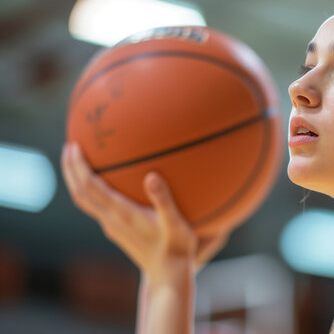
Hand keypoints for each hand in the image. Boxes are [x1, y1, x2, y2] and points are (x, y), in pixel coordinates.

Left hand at [61, 142, 228, 281]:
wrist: (169, 274)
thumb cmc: (176, 248)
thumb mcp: (176, 223)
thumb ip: (163, 200)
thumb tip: (151, 176)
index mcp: (122, 213)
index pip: (91, 187)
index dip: (79, 167)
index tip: (73, 147)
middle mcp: (112, 220)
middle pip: (80, 193)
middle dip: (71, 170)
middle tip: (69, 147)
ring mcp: (112, 227)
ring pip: (85, 201)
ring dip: (76, 181)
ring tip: (76, 162)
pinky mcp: (117, 231)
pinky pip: (95, 207)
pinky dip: (90, 191)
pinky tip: (100, 184)